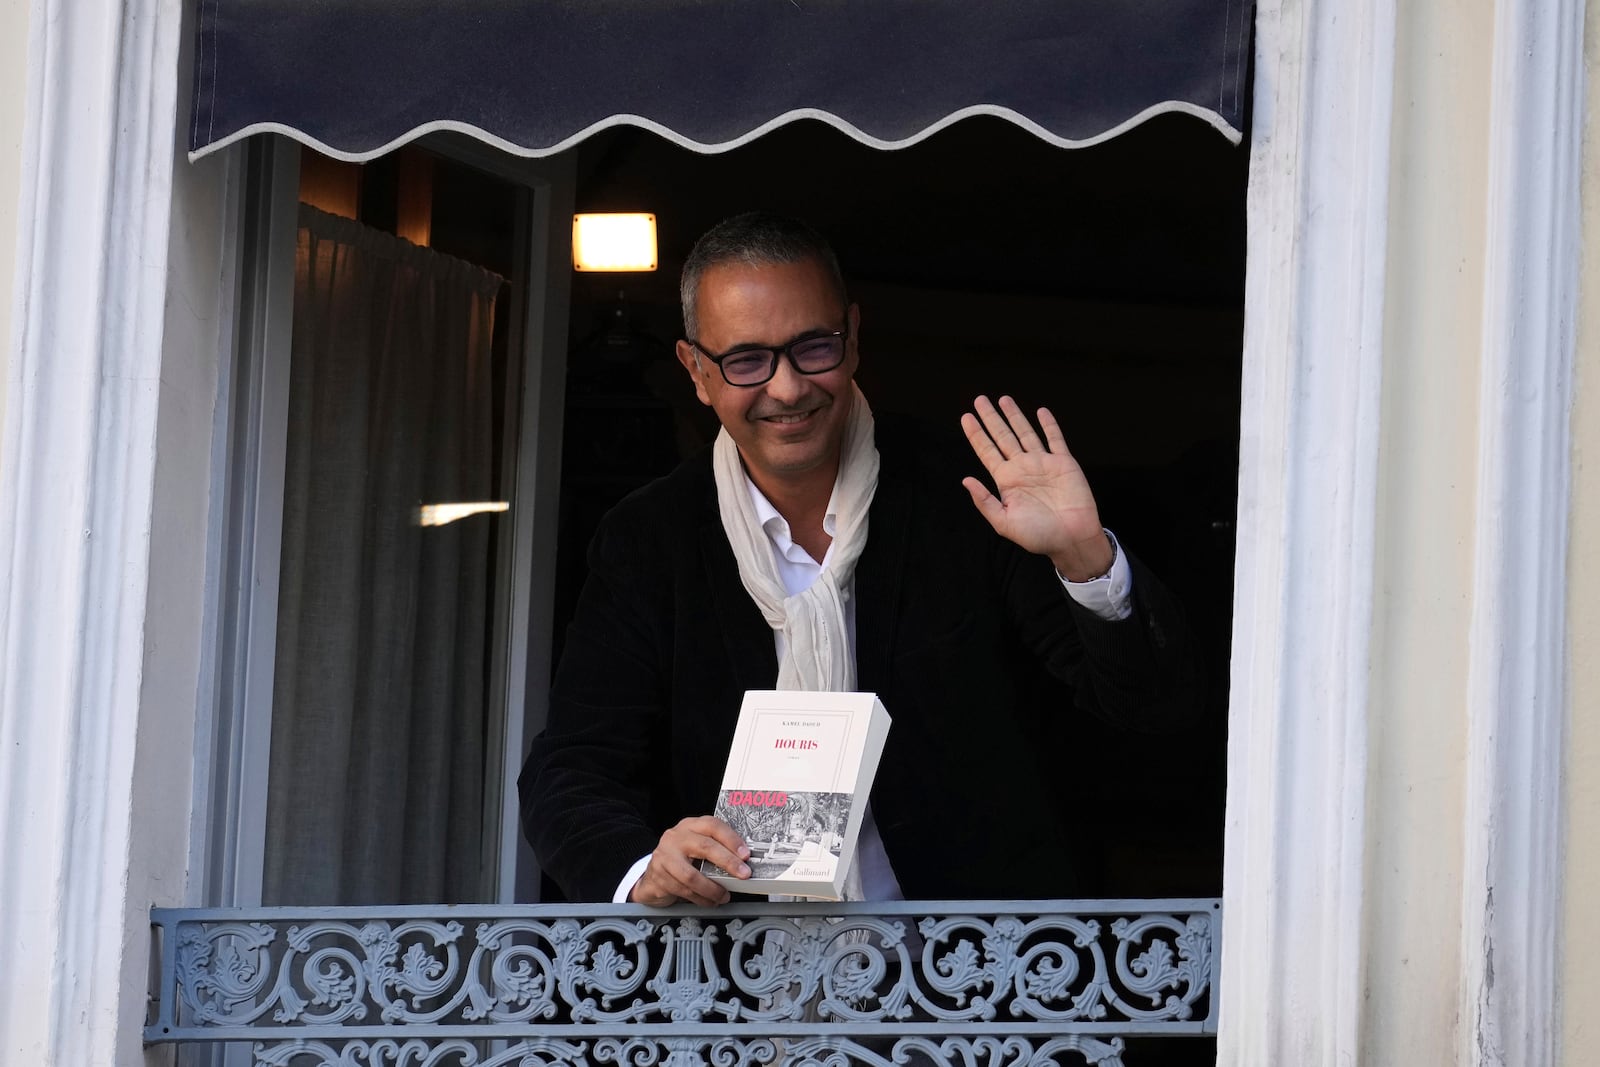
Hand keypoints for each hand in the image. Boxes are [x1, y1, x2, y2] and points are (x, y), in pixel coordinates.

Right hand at [629, 816, 750, 906]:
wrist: (652, 878)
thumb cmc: (680, 861)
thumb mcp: (697, 848)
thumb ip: (716, 850)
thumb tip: (743, 863)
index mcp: (689, 826)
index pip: (713, 826)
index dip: (731, 839)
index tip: (745, 854)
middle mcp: (675, 838)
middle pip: (705, 847)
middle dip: (728, 862)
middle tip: (743, 875)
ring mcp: (664, 856)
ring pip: (692, 875)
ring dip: (713, 889)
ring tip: (724, 896)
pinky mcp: (658, 876)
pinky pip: (684, 891)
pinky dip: (701, 899)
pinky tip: (710, 901)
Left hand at [959, 395, 1112, 581]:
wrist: (1071, 538)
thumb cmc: (1038, 536)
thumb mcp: (1004, 523)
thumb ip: (984, 501)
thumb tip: (966, 480)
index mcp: (1006, 481)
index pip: (987, 451)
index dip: (976, 434)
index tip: (965, 417)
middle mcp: (1022, 468)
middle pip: (1002, 436)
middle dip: (991, 418)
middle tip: (979, 399)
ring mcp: (1043, 463)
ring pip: (1025, 433)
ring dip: (1015, 416)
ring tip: (1003, 399)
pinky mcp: (1064, 463)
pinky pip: (1055, 439)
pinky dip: (1048, 425)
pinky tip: (1040, 412)